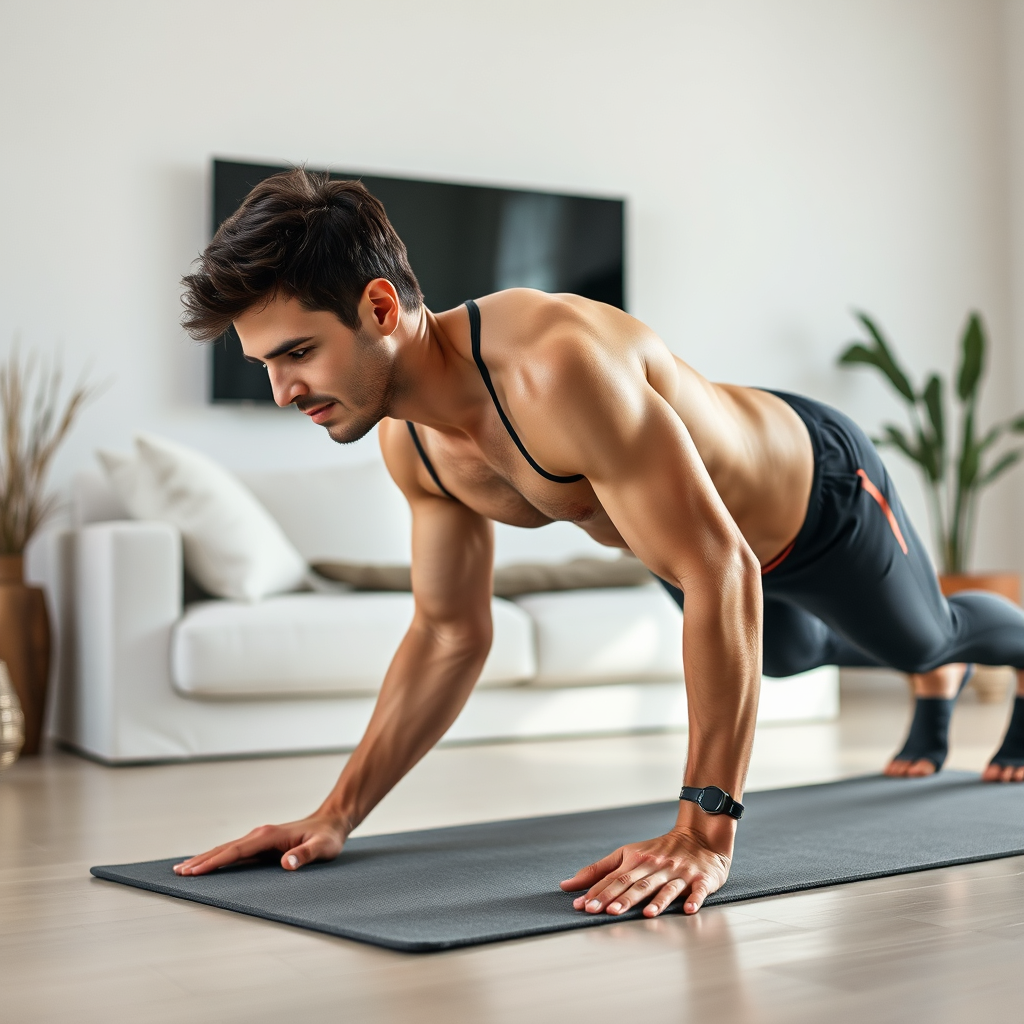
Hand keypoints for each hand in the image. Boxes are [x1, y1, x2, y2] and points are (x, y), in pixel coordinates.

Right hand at [172, 815, 347, 876]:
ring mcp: (260, 837)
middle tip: (178, 873)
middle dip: (201, 861)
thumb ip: (305, 855)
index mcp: (269, 835)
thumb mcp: (322, 848)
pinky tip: (210, 863)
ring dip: (206, 858)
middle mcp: (261, 834)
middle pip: (225, 849)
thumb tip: (287, 864)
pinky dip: (219, 857)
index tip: (194, 871)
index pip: (236, 851)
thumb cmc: (328, 836)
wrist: (332, 821)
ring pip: (227, 849)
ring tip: (185, 869)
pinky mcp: (263, 842)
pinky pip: (236, 851)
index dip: (214, 862)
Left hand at [558, 827, 730, 916]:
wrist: (699, 838)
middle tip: (605, 911)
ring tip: (644, 914)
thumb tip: (566, 885)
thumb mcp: (627, 855)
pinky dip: (694, 900)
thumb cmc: (657, 850)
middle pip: (637, 884)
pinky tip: (687, 909)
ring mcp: (679, 874)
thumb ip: (598, 871)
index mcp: (637, 860)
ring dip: (655, 901)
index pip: (614, 879)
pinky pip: (698, 891)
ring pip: (665, 888)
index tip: (582, 906)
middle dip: (621, 898)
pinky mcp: (701, 880)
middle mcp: (656, 866)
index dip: (598, 892)